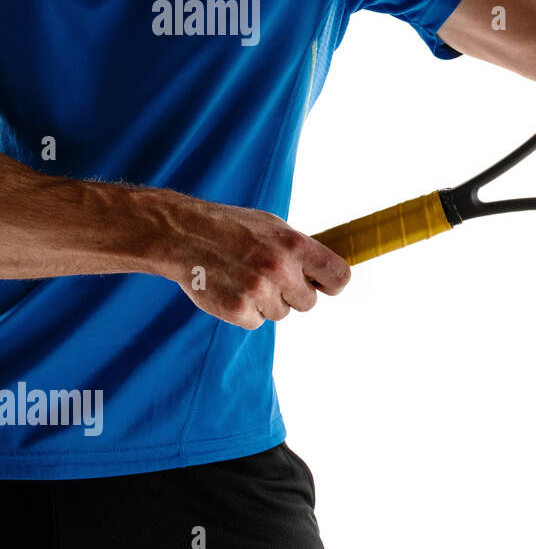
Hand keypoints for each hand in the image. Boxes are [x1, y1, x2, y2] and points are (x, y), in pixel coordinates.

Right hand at [151, 194, 350, 329]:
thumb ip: (300, 249)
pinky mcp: (237, 310)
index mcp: (295, 245)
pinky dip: (246, 311)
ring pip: (281, 313)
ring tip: (245, 278)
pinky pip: (256, 322)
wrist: (182, 234)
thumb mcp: (273, 226)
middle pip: (308, 302)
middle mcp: (280, 269)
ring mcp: (259, 292)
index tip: (324, 285)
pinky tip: (232, 289)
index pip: (339, 276)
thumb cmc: (232, 228)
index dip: (332, 284)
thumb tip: (324, 271)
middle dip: (294, 294)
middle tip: (272, 279)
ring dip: (268, 302)